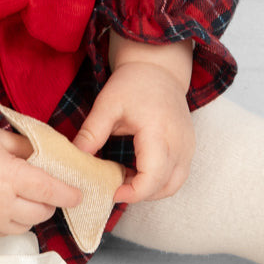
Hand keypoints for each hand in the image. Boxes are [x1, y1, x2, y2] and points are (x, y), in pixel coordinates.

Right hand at [0, 127, 81, 237]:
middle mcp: (3, 203)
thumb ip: (29, 146)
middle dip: (50, 202)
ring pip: (28, 225)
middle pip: (43, 212)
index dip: (68, 194)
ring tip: (23, 196)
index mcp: (10, 176)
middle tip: (46, 189)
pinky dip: (15, 221)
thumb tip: (53, 155)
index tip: (78, 196)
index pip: (49, 190)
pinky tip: (7, 205)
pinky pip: (9, 232)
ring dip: (33, 213)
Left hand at [73, 58, 194, 205]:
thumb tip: (75, 158)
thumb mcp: (107, 105)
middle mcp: (179, 142)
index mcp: (159, 131)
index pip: (153, 177)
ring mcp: (187, 146)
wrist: (159, 69)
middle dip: (139, 193)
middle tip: (115, 185)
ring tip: (126, 177)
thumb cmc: (133, 84)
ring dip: (150, 190)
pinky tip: (138, 170)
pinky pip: (177, 175)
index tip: (113, 191)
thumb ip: (91, 133)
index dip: (133, 193)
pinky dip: (159, 181)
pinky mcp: (188, 148)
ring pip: (174, 185)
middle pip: (165, 186)